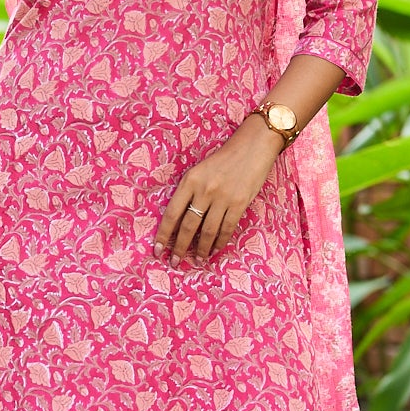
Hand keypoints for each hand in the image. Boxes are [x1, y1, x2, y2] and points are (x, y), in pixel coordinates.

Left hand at [155, 118, 284, 262]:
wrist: (252, 147)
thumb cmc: (223, 160)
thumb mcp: (199, 171)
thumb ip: (189, 192)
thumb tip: (179, 222)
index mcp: (189, 181)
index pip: (171, 213)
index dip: (163, 235)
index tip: (157, 250)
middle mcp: (204, 190)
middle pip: (188, 226)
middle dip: (180, 247)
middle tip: (175, 262)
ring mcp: (223, 198)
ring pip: (208, 231)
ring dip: (201, 249)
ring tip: (197, 260)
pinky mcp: (239, 203)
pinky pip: (227, 229)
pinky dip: (219, 243)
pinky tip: (214, 251)